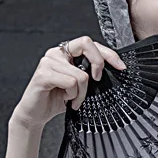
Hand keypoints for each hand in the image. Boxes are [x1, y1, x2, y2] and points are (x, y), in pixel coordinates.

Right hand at [11, 36, 125, 129]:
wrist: (36, 114)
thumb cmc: (56, 99)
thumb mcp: (79, 86)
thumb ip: (89, 75)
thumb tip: (112, 72)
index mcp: (66, 53)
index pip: (90, 43)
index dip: (108, 53)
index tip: (120, 66)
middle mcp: (57, 53)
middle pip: (87, 44)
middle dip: (98, 64)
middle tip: (97, 81)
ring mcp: (48, 62)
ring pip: (81, 74)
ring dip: (81, 93)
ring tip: (73, 99)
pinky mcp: (43, 74)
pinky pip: (71, 83)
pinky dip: (73, 96)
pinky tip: (66, 99)